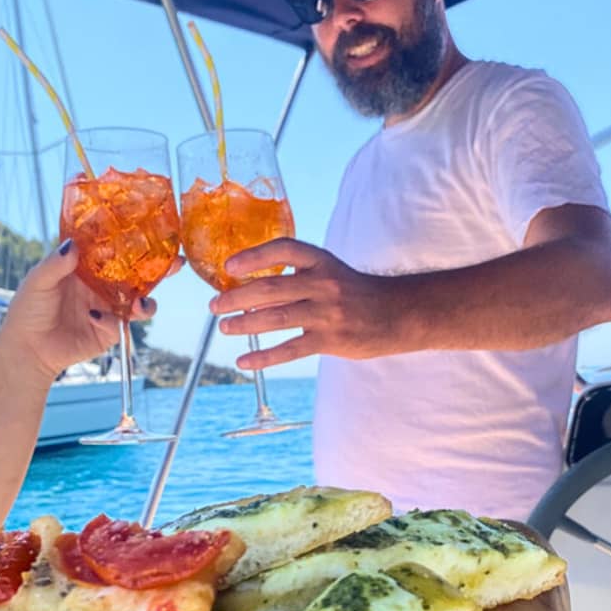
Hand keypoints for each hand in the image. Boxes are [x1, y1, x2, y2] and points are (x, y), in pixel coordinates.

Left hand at [0, 240, 157, 381]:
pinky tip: (95, 318)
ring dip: (146, 302)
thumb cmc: (28, 308)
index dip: (136, 241)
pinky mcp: (108, 331)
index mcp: (88, 267)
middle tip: (175, 263)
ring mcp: (108, 309)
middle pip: (137, 275)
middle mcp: (102, 286)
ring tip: (142, 304)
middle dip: (159, 270)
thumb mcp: (38, 280)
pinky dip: (113, 322)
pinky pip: (120, 325)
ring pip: (138, 302)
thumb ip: (56, 264)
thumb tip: (74, 244)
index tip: (155, 232)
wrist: (27, 347)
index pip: (117, 250)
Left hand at [209, 239, 394, 367]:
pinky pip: (290, 349)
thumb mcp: (330, 272)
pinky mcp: (330, 340)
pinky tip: (244, 361)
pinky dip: (264, 356)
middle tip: (214, 305)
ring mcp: (327, 313)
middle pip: (272, 287)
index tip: (229, 266)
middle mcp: (323, 284)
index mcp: (322, 261)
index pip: (284, 249)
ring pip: (276, 317)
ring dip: (245, 324)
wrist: (396, 314)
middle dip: (237, 296)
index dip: (255, 256)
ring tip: (224, 328)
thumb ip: (297, 276)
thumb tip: (249, 291)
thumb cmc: (354, 292)